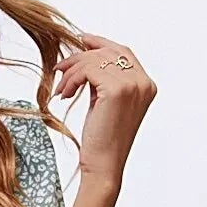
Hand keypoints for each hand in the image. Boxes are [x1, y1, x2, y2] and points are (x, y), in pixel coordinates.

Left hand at [54, 32, 156, 185]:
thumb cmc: (102, 140)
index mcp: (146, 85)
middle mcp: (143, 82)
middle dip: (80, 57)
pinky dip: (72, 79)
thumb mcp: (106, 103)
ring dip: (72, 71)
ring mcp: (133, 85)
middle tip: (60, 69)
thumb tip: (85, 56)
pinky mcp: (117, 90)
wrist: (104, 165)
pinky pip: (87, 70)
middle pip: (108, 52)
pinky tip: (65, 94)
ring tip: (62, 90)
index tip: (81, 40)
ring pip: (95, 59)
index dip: (101, 42)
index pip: (123, 51)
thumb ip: (104, 80)